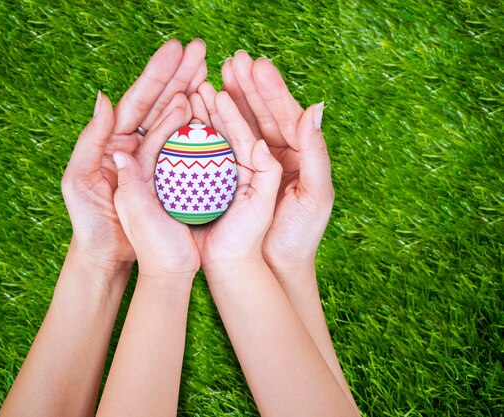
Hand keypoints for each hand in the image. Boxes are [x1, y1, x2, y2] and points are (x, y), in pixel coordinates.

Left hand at [60, 39, 205, 274]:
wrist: (108, 257)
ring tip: (206, 71)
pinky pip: (181, 148)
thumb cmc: (88, 222)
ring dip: (189, 93)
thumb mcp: (79, 180)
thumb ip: (91, 139)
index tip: (175, 51)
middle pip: (157, 104)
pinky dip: (194, 127)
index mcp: (110, 141)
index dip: (155, 76)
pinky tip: (206, 108)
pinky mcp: (168, 178)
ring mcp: (152, 160)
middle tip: (198, 50)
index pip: (135, 102)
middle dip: (178, 75)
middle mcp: (132, 145)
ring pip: (172, 120)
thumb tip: (104, 99)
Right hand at [194, 51, 333, 272]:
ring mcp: (248, 166)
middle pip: (258, 115)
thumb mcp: (315, 195)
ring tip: (208, 79)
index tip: (255, 65)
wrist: (266, 269)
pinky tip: (196, 110)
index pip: (285, 115)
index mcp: (297, 156)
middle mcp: (274, 156)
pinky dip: (208, 128)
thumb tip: (315, 109)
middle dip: (245, 87)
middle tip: (230, 61)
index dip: (270, 90)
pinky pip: (218, 148)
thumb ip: (316, 153)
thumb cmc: (296, 238)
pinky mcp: (227, 179)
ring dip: (224, 102)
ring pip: (237, 127)